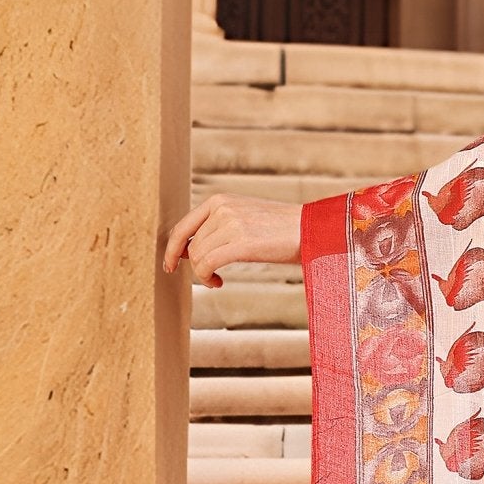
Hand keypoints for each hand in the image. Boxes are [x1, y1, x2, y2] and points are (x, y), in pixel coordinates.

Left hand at [163, 192, 301, 287]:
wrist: (313, 229)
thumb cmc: (282, 230)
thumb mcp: (245, 218)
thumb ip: (217, 227)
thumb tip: (187, 251)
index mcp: (220, 200)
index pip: (183, 226)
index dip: (172, 248)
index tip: (170, 265)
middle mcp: (222, 208)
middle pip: (191, 245)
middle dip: (195, 265)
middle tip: (210, 277)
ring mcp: (231, 224)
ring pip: (197, 257)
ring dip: (203, 274)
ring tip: (217, 280)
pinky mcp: (241, 242)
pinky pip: (207, 264)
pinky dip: (206, 278)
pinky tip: (218, 283)